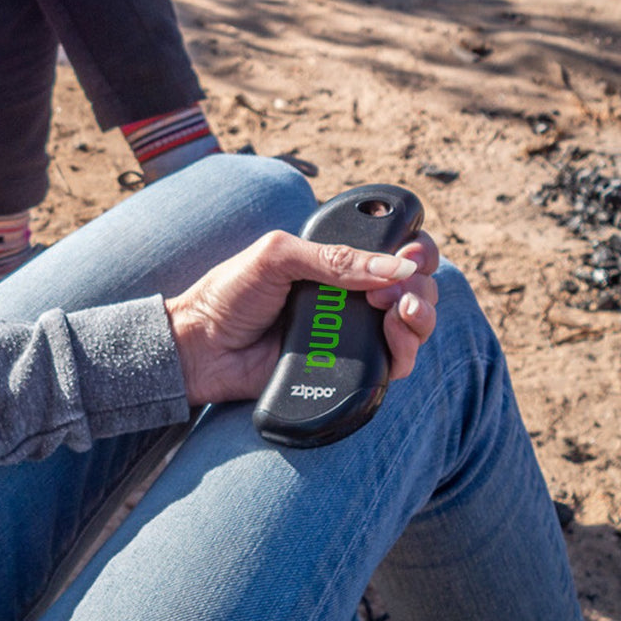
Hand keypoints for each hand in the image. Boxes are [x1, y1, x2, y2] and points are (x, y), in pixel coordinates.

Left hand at [164, 230, 439, 407]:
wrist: (201, 348)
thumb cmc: (228, 294)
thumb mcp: (276, 257)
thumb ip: (333, 258)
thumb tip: (394, 268)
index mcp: (334, 262)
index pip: (393, 251)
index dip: (415, 251)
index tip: (411, 256)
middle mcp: (349, 297)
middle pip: (414, 289)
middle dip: (420, 287)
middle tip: (391, 293)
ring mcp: (350, 333)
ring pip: (412, 327)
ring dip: (420, 317)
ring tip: (398, 313)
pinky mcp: (347, 370)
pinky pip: (391, 365)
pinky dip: (403, 352)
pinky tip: (394, 341)